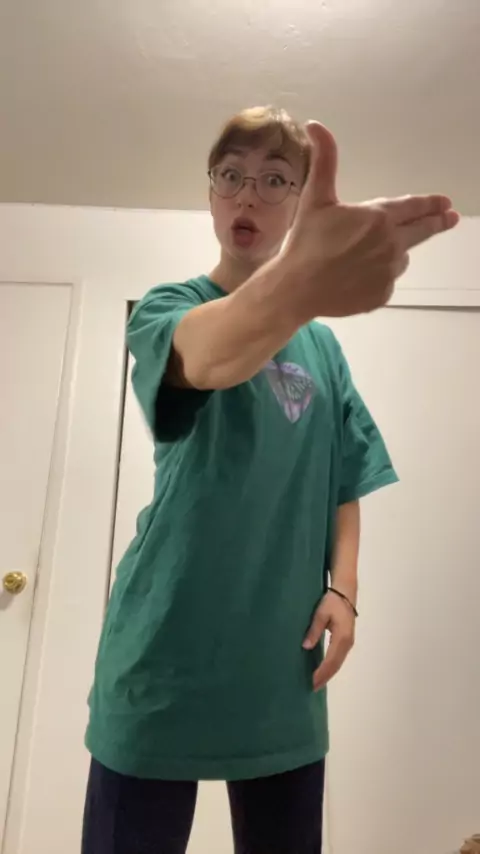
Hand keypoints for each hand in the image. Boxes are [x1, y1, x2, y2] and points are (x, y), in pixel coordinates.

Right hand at [283, 122, 459, 317]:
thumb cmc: (305, 243)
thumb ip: (324, 161)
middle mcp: (391, 244)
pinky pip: (387, 281)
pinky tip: (356, 275)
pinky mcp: (383, 294)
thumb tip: (316, 125)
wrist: (297, 289)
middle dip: (437, 222)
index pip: (414, 207)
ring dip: (393, 252)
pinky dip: (378, 276)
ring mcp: (388, 271)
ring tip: (363, 255)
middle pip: (421, 231)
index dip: (431, 203)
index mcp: (378, 218)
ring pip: (401, 257)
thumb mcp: (315, 199)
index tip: (446, 203)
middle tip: (450, 219)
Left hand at [303, 590, 355, 690]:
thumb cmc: (332, 602)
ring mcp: (348, 643)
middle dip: (324, 677)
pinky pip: (339, 658)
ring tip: (316, 683)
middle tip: (312, 688)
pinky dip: (331, 667)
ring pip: (338, 663)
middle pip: (336, 665)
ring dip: (328, 674)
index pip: (331, 660)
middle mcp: (347, 643)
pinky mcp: (346, 641)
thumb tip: (305, 646)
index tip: (312, 682)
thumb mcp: (321, 614)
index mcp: (342, 637)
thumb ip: (314, 630)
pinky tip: (323, 671)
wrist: (345, 593)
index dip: (321, 672)